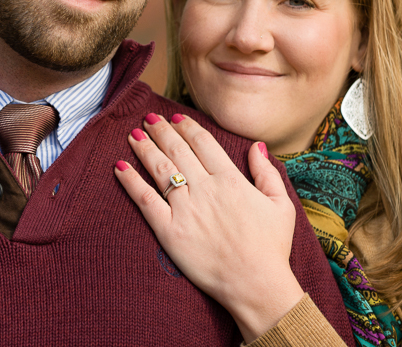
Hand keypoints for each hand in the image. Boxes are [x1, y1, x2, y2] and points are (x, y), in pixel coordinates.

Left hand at [114, 113, 304, 342]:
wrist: (256, 284)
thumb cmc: (271, 247)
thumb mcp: (281, 205)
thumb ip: (266, 172)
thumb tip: (256, 146)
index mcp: (231, 180)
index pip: (203, 142)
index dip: (187, 127)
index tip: (176, 118)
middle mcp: (205, 188)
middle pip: (177, 149)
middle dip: (160, 130)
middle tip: (149, 117)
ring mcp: (185, 209)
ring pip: (159, 168)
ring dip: (144, 147)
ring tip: (134, 134)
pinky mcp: (169, 230)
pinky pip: (145, 199)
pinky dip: (130, 181)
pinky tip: (119, 166)